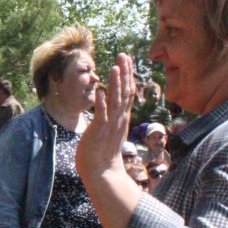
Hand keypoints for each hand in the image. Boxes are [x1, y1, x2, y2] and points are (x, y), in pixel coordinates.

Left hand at [76, 53, 136, 181]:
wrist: (102, 172)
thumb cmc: (103, 152)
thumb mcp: (111, 130)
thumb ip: (113, 117)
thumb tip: (111, 106)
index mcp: (121, 117)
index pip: (128, 92)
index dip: (127, 75)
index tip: (126, 60)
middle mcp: (119, 119)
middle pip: (125, 92)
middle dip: (124, 73)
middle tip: (124, 55)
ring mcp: (110, 124)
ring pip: (115, 101)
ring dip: (115, 84)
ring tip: (115, 67)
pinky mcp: (100, 131)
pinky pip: (101, 115)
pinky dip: (101, 102)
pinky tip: (100, 90)